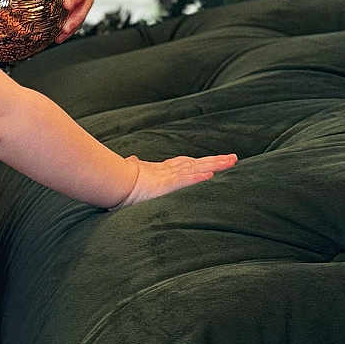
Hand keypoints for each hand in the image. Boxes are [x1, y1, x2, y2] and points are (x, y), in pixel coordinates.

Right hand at [115, 153, 238, 207]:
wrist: (111, 182)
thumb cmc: (118, 180)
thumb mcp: (129, 172)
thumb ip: (133, 165)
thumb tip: (132, 159)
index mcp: (160, 171)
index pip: (185, 165)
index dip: (200, 162)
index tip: (212, 161)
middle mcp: (167, 171)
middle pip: (197, 164)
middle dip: (216, 161)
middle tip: (233, 158)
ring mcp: (167, 177)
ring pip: (196, 169)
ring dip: (215, 165)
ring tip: (231, 162)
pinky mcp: (164, 185)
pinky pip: (184, 181)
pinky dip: (197, 178)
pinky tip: (211, 176)